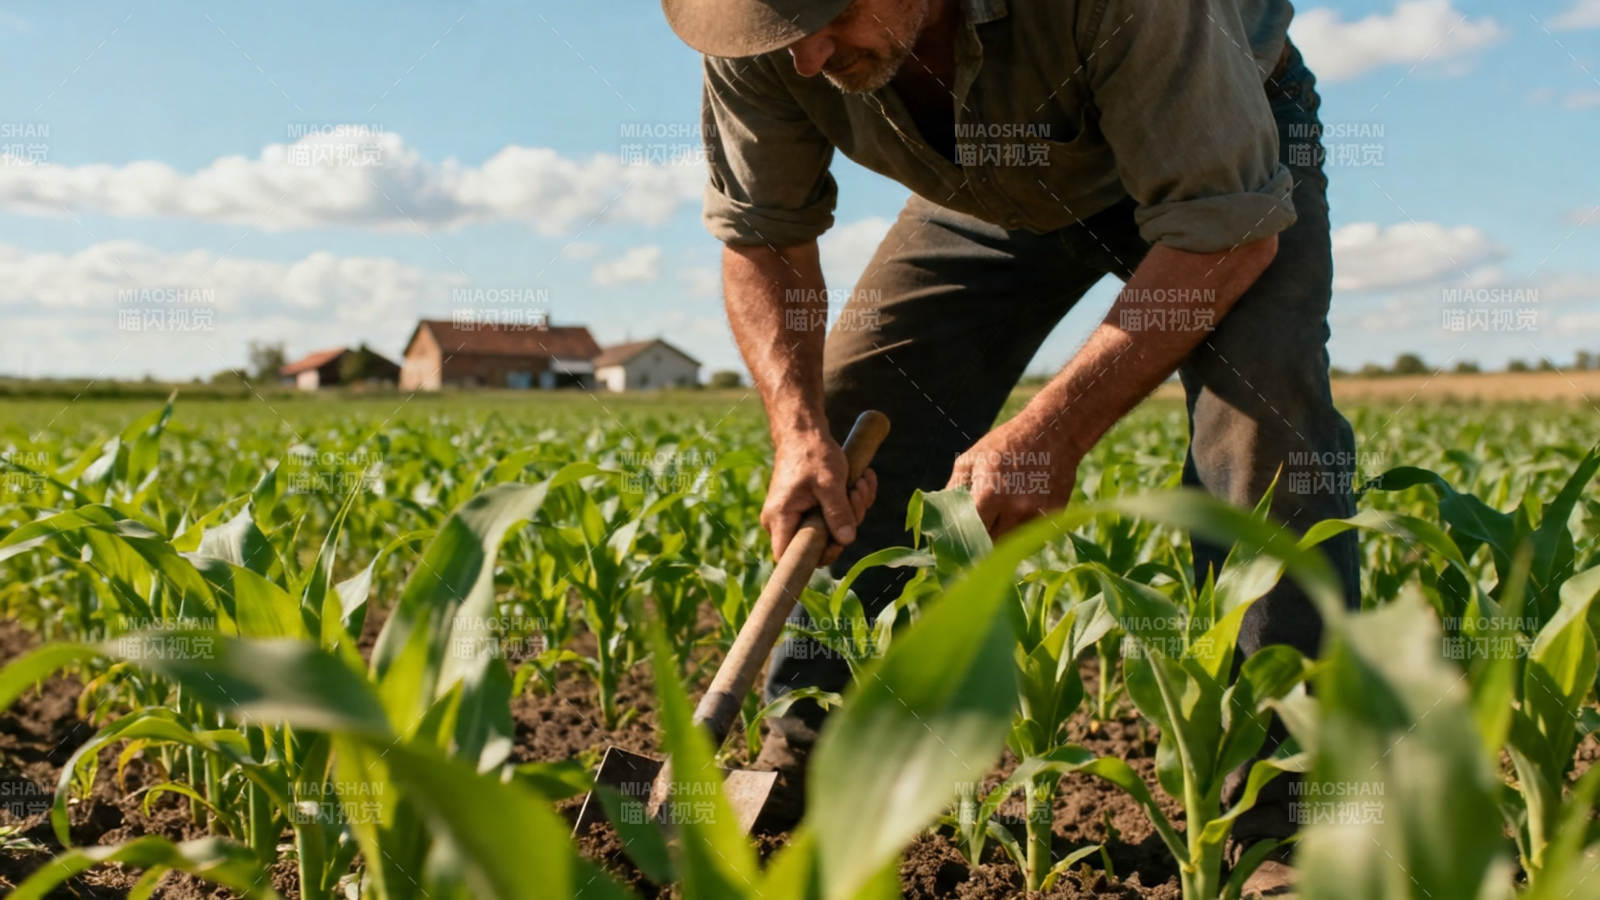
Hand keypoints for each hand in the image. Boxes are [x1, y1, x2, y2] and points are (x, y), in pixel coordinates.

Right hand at [762, 431, 877, 564]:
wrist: (805, 432)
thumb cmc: (812, 453)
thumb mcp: (829, 483)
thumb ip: (838, 512)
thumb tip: (847, 540)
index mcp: (780, 518)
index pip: (789, 557)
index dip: (816, 556)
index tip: (839, 541)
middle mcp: (783, 521)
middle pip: (818, 543)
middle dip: (846, 522)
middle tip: (856, 495)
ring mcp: (796, 515)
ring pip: (830, 529)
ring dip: (853, 507)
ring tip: (860, 482)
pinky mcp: (808, 507)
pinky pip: (832, 516)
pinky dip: (850, 501)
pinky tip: (859, 480)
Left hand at [946, 419, 1078, 537]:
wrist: (1054, 431)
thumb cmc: (1006, 443)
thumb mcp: (971, 459)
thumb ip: (954, 490)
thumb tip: (941, 517)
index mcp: (991, 494)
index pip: (971, 534)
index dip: (963, 541)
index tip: (957, 544)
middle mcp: (1016, 508)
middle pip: (992, 545)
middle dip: (981, 544)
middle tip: (975, 538)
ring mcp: (1039, 514)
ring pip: (1014, 544)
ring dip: (1003, 538)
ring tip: (1000, 519)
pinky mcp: (1056, 515)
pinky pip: (1034, 536)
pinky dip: (1024, 532)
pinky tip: (1020, 512)